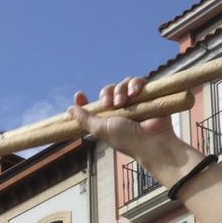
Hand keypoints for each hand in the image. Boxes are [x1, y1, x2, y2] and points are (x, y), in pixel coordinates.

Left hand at [64, 78, 193, 174]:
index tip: (79, 94)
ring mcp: (135, 101)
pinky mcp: (148, 95)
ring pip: (123, 84)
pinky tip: (135, 93)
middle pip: (109, 90)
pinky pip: (139, 81)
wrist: (152, 140)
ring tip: (124, 102)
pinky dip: (135, 84)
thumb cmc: (126, 139)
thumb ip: (85, 119)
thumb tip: (69, 110)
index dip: (85, 100)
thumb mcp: (100, 129)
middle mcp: (121, 109)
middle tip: (110, 103)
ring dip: (121, 90)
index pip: (95, 105)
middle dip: (107, 93)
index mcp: (108, 118)